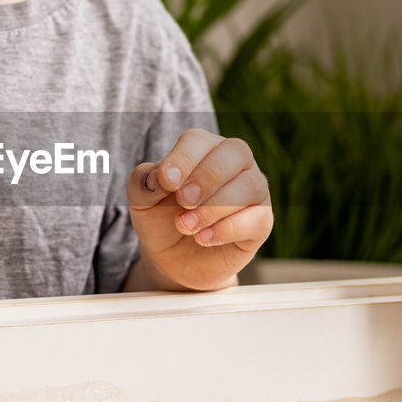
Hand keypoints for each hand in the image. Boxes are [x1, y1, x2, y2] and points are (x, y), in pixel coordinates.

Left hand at [126, 128, 272, 289]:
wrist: (174, 261)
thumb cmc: (161, 220)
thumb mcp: (140, 202)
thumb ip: (142, 183)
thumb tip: (157, 178)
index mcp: (204, 149)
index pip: (200, 140)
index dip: (183, 158)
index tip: (166, 182)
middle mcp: (235, 164)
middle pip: (236, 152)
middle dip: (206, 177)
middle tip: (183, 201)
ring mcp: (253, 192)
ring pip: (251, 185)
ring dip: (215, 206)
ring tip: (186, 226)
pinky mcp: (261, 223)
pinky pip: (257, 219)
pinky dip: (227, 229)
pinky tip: (202, 239)